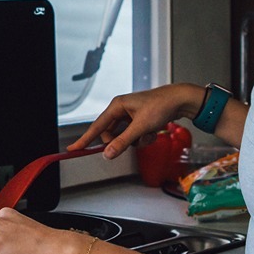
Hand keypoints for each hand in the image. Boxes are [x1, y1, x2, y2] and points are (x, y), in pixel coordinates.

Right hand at [68, 82, 204, 157]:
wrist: (180, 100)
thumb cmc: (160, 106)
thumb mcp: (140, 127)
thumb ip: (123, 141)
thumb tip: (108, 154)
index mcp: (117, 106)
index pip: (96, 126)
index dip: (85, 139)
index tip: (73, 148)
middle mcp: (121, 109)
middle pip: (111, 134)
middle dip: (121, 142)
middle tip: (132, 142)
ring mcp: (130, 115)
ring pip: (124, 136)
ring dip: (136, 140)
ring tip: (148, 133)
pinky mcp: (139, 120)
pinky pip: (135, 135)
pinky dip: (143, 137)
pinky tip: (153, 131)